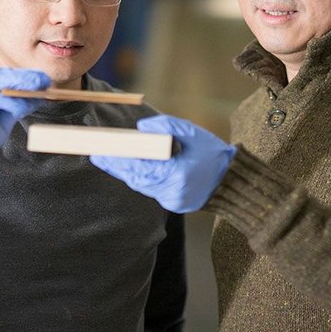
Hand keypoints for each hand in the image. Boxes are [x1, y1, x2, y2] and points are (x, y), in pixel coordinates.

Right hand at [0, 68, 50, 179]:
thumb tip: (39, 96)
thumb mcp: (4, 121)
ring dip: (18, 85)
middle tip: (44, 82)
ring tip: (36, 90)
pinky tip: (17, 107)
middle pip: (3, 75)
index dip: (28, 77)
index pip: (8, 76)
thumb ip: (17, 107)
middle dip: (26, 78)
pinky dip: (3, 100)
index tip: (46, 80)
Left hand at [90, 115, 235, 212]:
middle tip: (98, 156)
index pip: (139, 167)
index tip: (101, 153)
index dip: (118, 161)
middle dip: (117, 167)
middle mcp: (172, 191)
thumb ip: (166, 126)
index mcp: (177, 173)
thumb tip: (140, 128)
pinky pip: (151, 189)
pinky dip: (140, 179)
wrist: (232, 180)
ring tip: (109, 160)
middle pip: (136, 179)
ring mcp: (172, 201)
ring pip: (142, 186)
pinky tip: (129, 169)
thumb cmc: (212, 153)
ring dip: (126, 173)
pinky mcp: (174, 204)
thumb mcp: (192, 132)